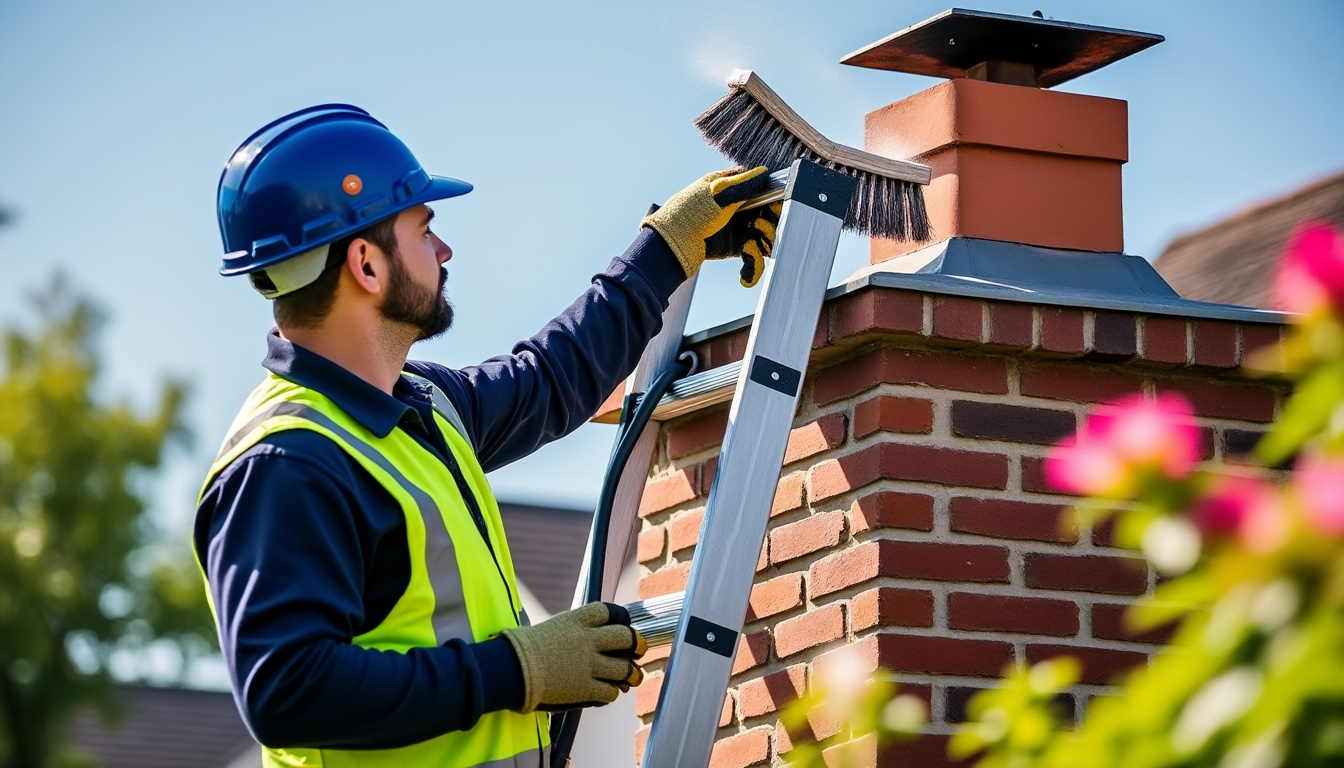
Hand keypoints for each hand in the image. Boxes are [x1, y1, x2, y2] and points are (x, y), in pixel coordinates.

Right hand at [500, 602, 646, 712]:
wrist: (510, 669)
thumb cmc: (521, 649)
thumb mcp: (549, 629)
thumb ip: (570, 631)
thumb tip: (579, 637)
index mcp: (577, 620)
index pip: (611, 612)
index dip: (622, 618)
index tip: (624, 624)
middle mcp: (588, 640)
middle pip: (626, 637)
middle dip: (636, 644)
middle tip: (638, 650)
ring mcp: (589, 664)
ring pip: (625, 668)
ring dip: (631, 674)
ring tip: (632, 677)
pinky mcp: (585, 687)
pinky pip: (611, 691)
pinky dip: (612, 693)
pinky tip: (607, 692)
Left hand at [641, 166, 770, 278]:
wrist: (670, 247)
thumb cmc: (689, 214)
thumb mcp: (716, 194)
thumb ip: (742, 185)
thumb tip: (764, 172)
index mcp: (731, 187)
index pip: (761, 188)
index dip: (774, 198)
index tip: (779, 208)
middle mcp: (737, 206)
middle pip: (767, 214)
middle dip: (770, 225)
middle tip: (765, 232)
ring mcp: (736, 227)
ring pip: (762, 236)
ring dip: (763, 247)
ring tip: (752, 251)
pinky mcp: (734, 246)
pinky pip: (752, 254)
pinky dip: (753, 266)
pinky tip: (747, 277)